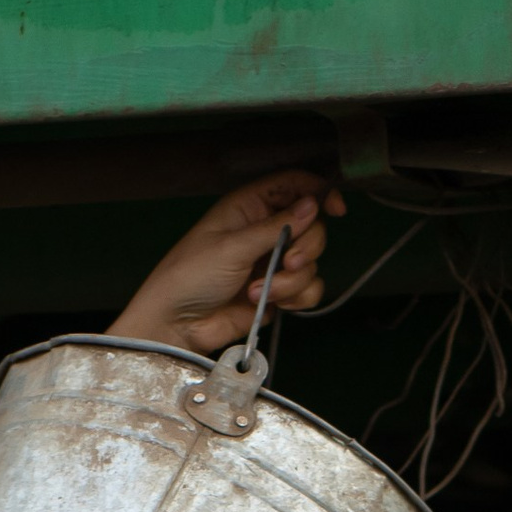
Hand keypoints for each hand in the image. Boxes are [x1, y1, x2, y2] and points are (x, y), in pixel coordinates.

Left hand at [106, 174, 345, 354]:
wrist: (176, 324)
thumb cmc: (191, 276)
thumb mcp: (232, 246)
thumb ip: (276, 227)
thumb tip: (312, 204)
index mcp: (250, 207)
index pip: (294, 186)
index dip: (318, 193)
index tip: (335, 209)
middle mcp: (265, 231)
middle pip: (311, 227)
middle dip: (307, 248)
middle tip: (288, 263)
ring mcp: (271, 263)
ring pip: (310, 263)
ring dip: (293, 281)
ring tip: (260, 293)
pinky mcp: (275, 293)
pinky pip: (306, 290)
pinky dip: (296, 298)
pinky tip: (271, 304)